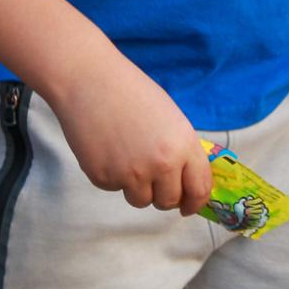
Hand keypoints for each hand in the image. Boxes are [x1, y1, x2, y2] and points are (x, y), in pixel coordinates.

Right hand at [54, 54, 213, 215]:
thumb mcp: (170, 119)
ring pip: (140, 200)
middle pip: (169, 201)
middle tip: (153, 179)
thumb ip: (181, 151)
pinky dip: (112, 175)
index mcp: (183, 145)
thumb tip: (186, 182)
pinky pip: (114, 188)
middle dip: (163, 195)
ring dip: (137, 188)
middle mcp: (161, 164)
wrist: (89, 82)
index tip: (189, 207)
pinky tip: (106, 149)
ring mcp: (131, 174)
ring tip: (126, 156)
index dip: (195, 202)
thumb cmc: (131, 93)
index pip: (199, 189)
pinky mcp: (104, 178)